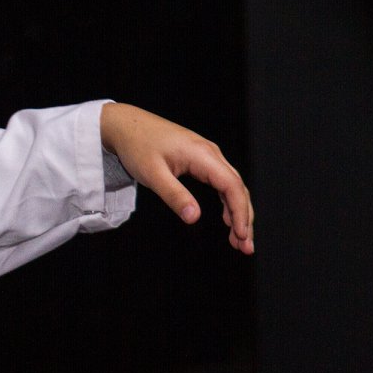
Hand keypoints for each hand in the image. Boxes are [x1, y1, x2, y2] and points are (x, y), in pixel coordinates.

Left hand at [100, 103, 254, 252]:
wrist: (126, 125)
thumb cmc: (138, 146)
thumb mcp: (153, 174)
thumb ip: (174, 196)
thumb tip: (194, 218)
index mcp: (203, 155)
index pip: (232, 185)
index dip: (240, 212)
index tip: (242, 235)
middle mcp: (211, 154)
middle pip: (237, 187)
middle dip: (245, 217)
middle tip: (246, 247)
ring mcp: (207, 156)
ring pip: (232, 186)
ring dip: (238, 212)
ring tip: (239, 239)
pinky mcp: (201, 160)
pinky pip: (222, 183)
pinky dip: (227, 203)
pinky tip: (228, 220)